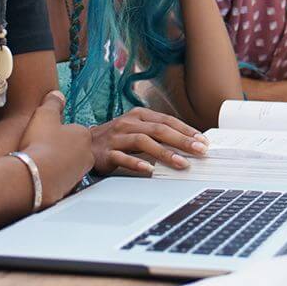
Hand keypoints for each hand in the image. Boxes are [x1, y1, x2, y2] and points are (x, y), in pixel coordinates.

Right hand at [18, 91, 94, 206]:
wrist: (35, 176)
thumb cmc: (40, 143)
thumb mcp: (44, 115)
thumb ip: (53, 103)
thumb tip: (58, 94)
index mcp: (83, 135)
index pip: (76, 131)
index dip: (60, 134)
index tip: (47, 136)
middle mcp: (87, 154)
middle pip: (75, 150)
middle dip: (61, 150)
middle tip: (43, 150)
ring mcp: (80, 173)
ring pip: (70, 166)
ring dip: (57, 165)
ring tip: (39, 164)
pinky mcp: (72, 188)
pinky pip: (63, 181)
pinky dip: (54, 179)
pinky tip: (41, 177)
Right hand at [90, 108, 209, 173]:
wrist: (83, 144)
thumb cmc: (116, 138)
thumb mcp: (138, 130)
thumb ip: (158, 134)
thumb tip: (187, 142)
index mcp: (139, 115)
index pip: (167, 120)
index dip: (186, 130)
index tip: (203, 141)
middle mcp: (129, 123)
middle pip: (159, 130)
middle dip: (182, 140)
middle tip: (200, 151)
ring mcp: (117, 137)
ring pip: (144, 142)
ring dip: (165, 153)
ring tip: (182, 163)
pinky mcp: (106, 153)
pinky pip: (123, 158)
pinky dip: (136, 163)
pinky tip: (149, 170)